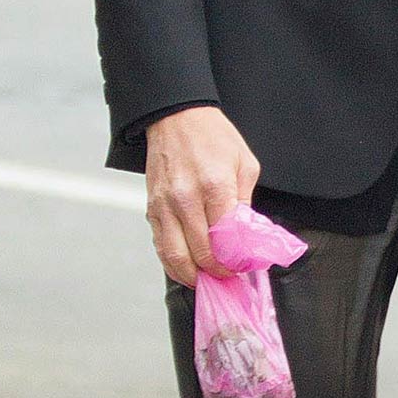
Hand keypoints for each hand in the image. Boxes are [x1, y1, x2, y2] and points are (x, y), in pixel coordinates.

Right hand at [145, 106, 260, 287]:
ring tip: (208, 280)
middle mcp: (185, 199)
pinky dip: (173, 263)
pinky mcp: (152, 208)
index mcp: (214, 187)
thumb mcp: (245, 164)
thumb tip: (246, 236)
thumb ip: (245, 202)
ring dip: (193, 275)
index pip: (226, 240)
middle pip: (201, 254)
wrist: (176, 117)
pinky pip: (160, 246)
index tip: (245, 266)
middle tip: (230, 276)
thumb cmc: (212, 137)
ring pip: (175, 257)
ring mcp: (164, 206)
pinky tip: (187, 269)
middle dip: (218, 272)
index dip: (237, 260)